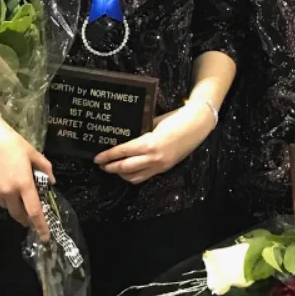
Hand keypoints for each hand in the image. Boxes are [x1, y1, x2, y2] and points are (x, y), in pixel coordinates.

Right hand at [0, 98, 54, 240]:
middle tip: (31, 217)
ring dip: (14, 205)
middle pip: (19, 214)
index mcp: (23, 183)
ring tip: (16, 190)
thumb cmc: (10, 141)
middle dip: (26, 219)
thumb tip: (51, 181)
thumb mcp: (32, 152)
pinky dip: (3, 196)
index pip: (34, 211)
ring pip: (7, 206)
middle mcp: (8, 191)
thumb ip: (44, 168)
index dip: (40, 226)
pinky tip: (3, 183)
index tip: (45, 237)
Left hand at [94, 102, 213, 184]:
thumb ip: (141, 131)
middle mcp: (154, 158)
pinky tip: (129, 170)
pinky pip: (145, 176)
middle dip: (111, 168)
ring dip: (121, 174)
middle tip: (101, 166)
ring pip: (134, 177)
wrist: (197, 124)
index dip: (108, 156)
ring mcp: (160, 165)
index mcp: (150, 143)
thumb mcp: (154, 122)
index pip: (123, 152)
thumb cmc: (176, 118)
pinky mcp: (165, 168)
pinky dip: (134, 175)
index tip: (97, 158)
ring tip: (114, 169)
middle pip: (125, 168)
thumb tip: (126, 136)